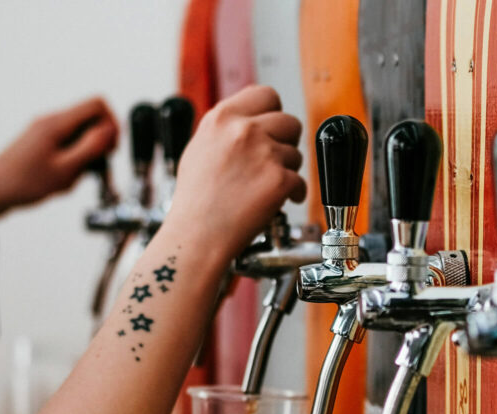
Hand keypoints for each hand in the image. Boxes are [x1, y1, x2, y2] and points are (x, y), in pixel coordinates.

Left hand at [0, 97, 118, 217]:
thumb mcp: (64, 169)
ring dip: (85, 157)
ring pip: (81, 136)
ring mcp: (46, 132)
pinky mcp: (42, 143)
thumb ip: (90, 147)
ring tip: (73, 177)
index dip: (112, 124)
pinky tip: (63, 179)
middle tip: (95, 167)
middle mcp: (51, 122)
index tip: (111, 148)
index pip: (97, 104)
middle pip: (91, 120)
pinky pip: (68, 146)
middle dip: (99, 145)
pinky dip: (73, 162)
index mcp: (57, 123)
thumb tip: (110, 130)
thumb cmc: (21, 183)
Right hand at [164, 85, 305, 262]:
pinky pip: (300, 182)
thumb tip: (250, 122)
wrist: (197, 235)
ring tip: (265, 187)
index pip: (265, 94)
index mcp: (223, 118)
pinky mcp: (279, 180)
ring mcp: (264, 154)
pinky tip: (277, 202)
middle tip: (275, 160)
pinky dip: (293, 194)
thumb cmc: (195, 200)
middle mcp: (244, 131)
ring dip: (287, 170)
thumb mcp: (200, 148)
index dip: (273, 112)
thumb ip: (227, 130)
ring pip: (296, 154)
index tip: (272, 128)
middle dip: (286, 142)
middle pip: (289, 121)